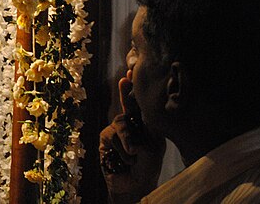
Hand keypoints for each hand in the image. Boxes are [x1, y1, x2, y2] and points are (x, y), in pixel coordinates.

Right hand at [99, 71, 164, 202]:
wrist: (131, 185)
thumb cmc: (147, 168)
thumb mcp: (153, 150)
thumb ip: (145, 138)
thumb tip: (132, 126)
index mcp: (146, 125)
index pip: (142, 104)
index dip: (136, 89)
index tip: (132, 74)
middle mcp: (132, 124)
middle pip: (127, 105)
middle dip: (126, 92)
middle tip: (126, 78)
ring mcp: (118, 130)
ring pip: (120, 123)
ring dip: (128, 141)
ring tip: (134, 156)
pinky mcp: (106, 137)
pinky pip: (112, 135)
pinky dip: (121, 149)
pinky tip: (126, 159)